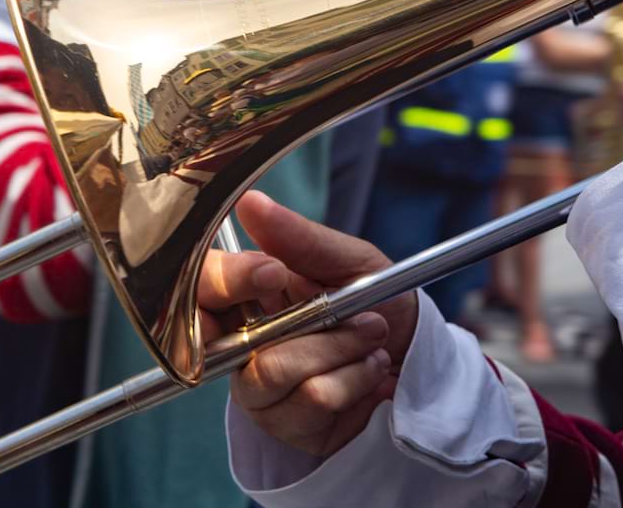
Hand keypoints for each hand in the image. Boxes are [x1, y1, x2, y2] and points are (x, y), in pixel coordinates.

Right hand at [197, 192, 417, 456]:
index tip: (273, 273)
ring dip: (337, 348)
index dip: (228, 280)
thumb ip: (299, 238)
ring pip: (271, 369)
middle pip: (208, 336)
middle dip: (283, 325)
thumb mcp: (350, 260)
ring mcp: (255, 384)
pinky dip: (351, 378)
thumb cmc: (380, 303)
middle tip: (328, 313)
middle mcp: (239, 337)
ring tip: (371, 336)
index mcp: (246, 290)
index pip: (200, 284)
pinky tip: (368, 370)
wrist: (422, 362)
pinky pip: (306, 399)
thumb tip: (250, 201)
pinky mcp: (282, 421)